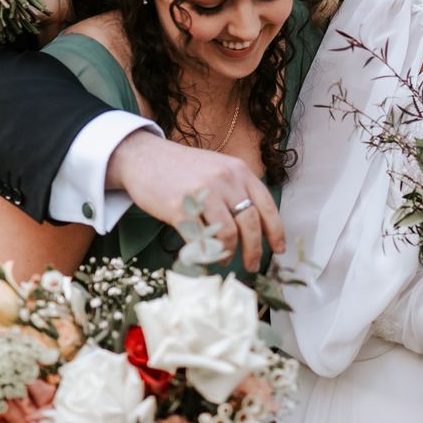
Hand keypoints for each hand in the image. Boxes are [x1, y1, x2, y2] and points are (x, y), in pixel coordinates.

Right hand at [108, 130, 283, 272]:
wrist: (144, 157)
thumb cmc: (184, 169)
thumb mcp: (219, 169)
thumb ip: (238, 191)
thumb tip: (257, 228)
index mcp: (239, 171)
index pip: (266, 205)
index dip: (276, 232)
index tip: (278, 250)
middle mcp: (225, 179)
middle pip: (250, 224)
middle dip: (254, 250)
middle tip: (252, 265)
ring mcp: (202, 192)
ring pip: (228, 234)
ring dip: (228, 253)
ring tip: (224, 258)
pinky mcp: (179, 207)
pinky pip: (200, 239)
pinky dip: (205, 253)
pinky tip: (204, 256)